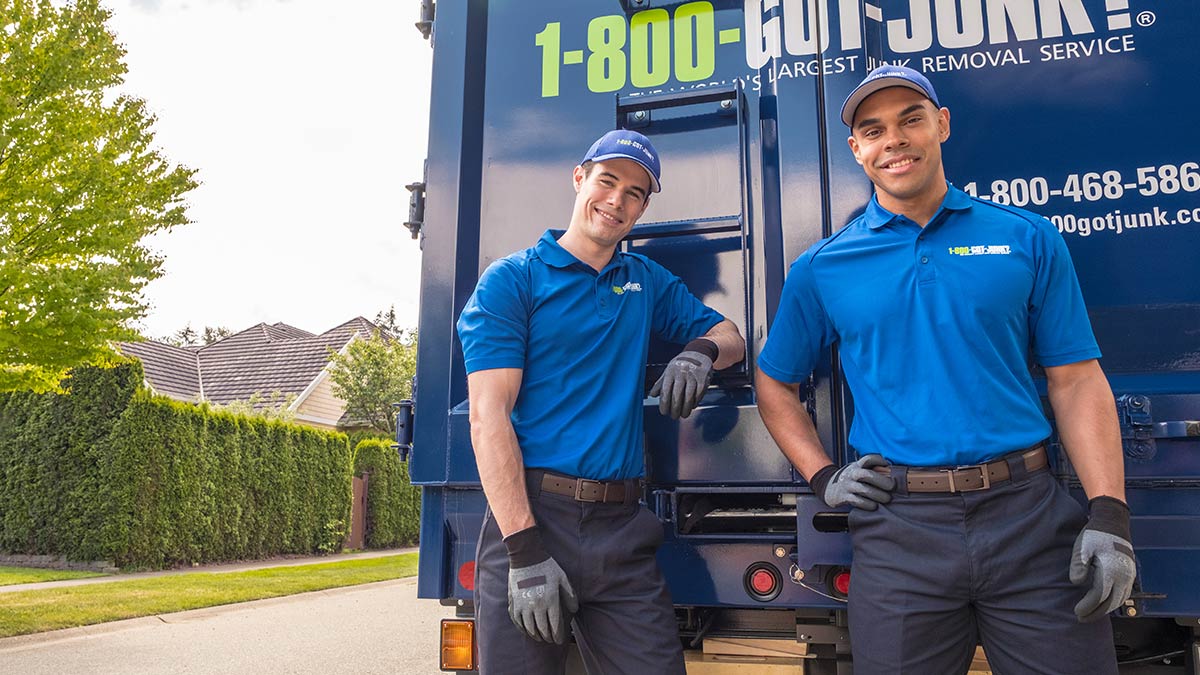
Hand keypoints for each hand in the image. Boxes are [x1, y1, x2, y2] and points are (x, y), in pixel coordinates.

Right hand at [503, 527, 578, 642]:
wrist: (526, 557)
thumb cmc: (546, 567)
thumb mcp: (563, 578)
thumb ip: (570, 595)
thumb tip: (574, 610)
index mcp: (550, 600)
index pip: (555, 625)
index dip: (557, 635)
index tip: (559, 640)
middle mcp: (536, 605)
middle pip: (542, 629)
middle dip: (548, 637)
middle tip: (550, 640)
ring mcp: (523, 605)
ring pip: (529, 627)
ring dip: (535, 635)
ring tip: (540, 637)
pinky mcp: (513, 602)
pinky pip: (517, 621)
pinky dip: (522, 628)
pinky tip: (527, 630)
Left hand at [650, 350, 713, 418]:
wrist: (698, 352)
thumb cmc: (680, 364)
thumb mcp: (668, 370)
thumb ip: (660, 383)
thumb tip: (651, 395)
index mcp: (670, 371)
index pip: (666, 390)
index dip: (664, 403)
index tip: (663, 412)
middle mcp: (681, 373)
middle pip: (677, 395)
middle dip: (675, 408)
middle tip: (673, 417)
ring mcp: (693, 375)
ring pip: (689, 396)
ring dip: (686, 408)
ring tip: (683, 415)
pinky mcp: (703, 378)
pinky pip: (699, 393)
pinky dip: (695, 402)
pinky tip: (692, 406)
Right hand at [809, 454, 894, 509]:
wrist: (827, 487)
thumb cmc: (849, 479)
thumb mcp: (856, 470)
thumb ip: (870, 470)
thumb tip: (891, 473)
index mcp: (856, 466)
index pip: (868, 459)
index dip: (879, 460)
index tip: (887, 465)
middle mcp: (851, 474)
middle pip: (868, 475)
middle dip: (882, 481)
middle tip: (891, 486)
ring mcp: (847, 485)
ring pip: (864, 490)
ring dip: (878, 495)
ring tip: (886, 498)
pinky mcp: (844, 497)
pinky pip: (857, 501)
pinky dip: (867, 504)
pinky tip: (874, 506)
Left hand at [1071, 497, 1135, 621]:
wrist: (1113, 523)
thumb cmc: (1095, 534)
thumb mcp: (1082, 547)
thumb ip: (1079, 565)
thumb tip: (1076, 582)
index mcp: (1110, 570)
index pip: (1099, 596)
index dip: (1088, 606)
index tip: (1077, 612)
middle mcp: (1123, 576)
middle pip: (1111, 602)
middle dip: (1096, 613)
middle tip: (1082, 618)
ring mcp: (1129, 575)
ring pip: (1119, 600)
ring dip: (1106, 610)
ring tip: (1091, 614)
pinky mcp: (1130, 574)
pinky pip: (1125, 594)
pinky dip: (1114, 602)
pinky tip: (1105, 604)